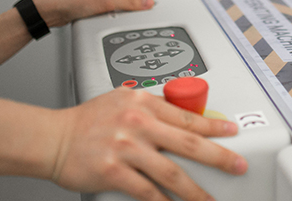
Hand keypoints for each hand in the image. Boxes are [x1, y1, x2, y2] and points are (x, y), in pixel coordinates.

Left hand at [35, 0, 157, 27]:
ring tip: (137, 17)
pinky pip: (113, 9)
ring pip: (122, 2)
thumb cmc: (79, 1)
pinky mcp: (95, 5)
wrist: (58, 9)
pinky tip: (117, 20)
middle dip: (143, 2)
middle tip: (153, 9)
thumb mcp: (109, 2)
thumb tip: (149, 2)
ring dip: (130, 9)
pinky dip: (119, 14)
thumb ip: (130, 3)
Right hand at [50, 88, 246, 200]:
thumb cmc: (87, 120)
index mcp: (142, 101)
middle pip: (189, 143)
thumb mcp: (123, 100)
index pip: (188, 116)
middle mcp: (137, 122)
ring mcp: (126, 148)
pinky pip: (147, 192)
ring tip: (210, 200)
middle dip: (219, 157)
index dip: (214, 126)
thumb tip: (184, 116)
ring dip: (195, 191)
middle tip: (238, 166)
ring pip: (172, 173)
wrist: (53, 138)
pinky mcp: (113, 172)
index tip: (233, 132)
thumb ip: (152, 106)